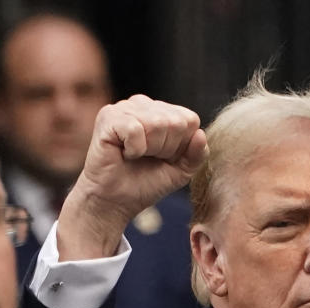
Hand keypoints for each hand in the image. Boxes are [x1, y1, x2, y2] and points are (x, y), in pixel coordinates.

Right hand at [57, 95, 207, 259]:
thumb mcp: (181, 171)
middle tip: (147, 158)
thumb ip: (197, 154)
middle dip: (166, 149)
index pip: (190, 120)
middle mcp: (144, 104)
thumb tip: (201, 134)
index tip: (165, 158)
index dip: (182, 146)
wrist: (116, 201)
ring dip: (150, 149)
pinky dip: (134, 149)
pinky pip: (135, 129)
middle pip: (175, 122)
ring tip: (135, 156)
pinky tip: (124, 153)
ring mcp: (125, 107)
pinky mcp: (108, 116)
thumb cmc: (146, 183)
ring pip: (157, 123)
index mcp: (163, 112)